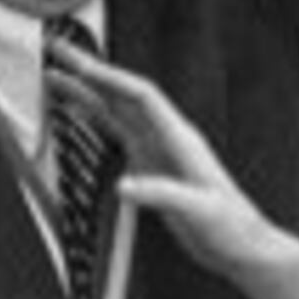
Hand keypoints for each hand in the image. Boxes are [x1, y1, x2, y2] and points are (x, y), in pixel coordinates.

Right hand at [64, 52, 264, 265]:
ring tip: (57, 78)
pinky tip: (80, 115)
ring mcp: (157, 151)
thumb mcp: (198, 210)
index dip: (112, 78)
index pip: (142, 95)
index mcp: (180, 139)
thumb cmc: (229, 225)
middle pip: (123, 95)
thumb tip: (123, 186)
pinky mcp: (152, 167)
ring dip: (87, 93)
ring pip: (116, 112)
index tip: (82, 65)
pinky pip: (118, 134)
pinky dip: (96, 121)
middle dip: (91, 73)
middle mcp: (167, 138)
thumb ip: (161, 195)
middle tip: (60, 54)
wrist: (241, 244)